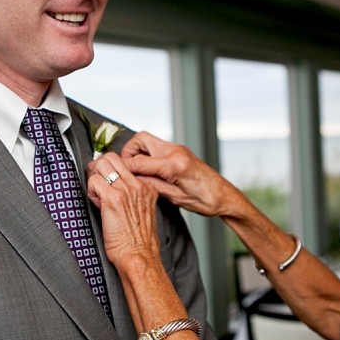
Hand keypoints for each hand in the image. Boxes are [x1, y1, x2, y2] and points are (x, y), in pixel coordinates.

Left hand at [86, 153, 161, 273]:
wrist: (139, 256)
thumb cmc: (138, 241)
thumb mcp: (142, 212)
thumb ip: (131, 197)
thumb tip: (111, 187)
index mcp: (146, 188)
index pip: (124, 164)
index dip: (110, 172)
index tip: (105, 183)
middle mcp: (138, 185)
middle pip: (112, 158)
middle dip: (98, 168)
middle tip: (95, 183)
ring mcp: (126, 190)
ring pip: (101, 164)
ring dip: (93, 177)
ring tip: (96, 194)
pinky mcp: (113, 198)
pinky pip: (94, 181)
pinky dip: (90, 190)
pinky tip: (96, 203)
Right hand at [119, 132, 238, 217]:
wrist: (224, 196)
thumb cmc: (205, 200)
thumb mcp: (174, 198)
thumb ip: (152, 185)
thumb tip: (133, 179)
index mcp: (174, 165)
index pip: (138, 162)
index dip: (124, 169)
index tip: (115, 175)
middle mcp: (175, 152)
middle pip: (140, 139)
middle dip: (128, 152)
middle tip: (124, 168)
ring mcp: (178, 149)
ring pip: (148, 141)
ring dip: (137, 153)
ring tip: (134, 170)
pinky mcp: (179, 152)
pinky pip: (157, 148)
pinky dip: (147, 155)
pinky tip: (147, 170)